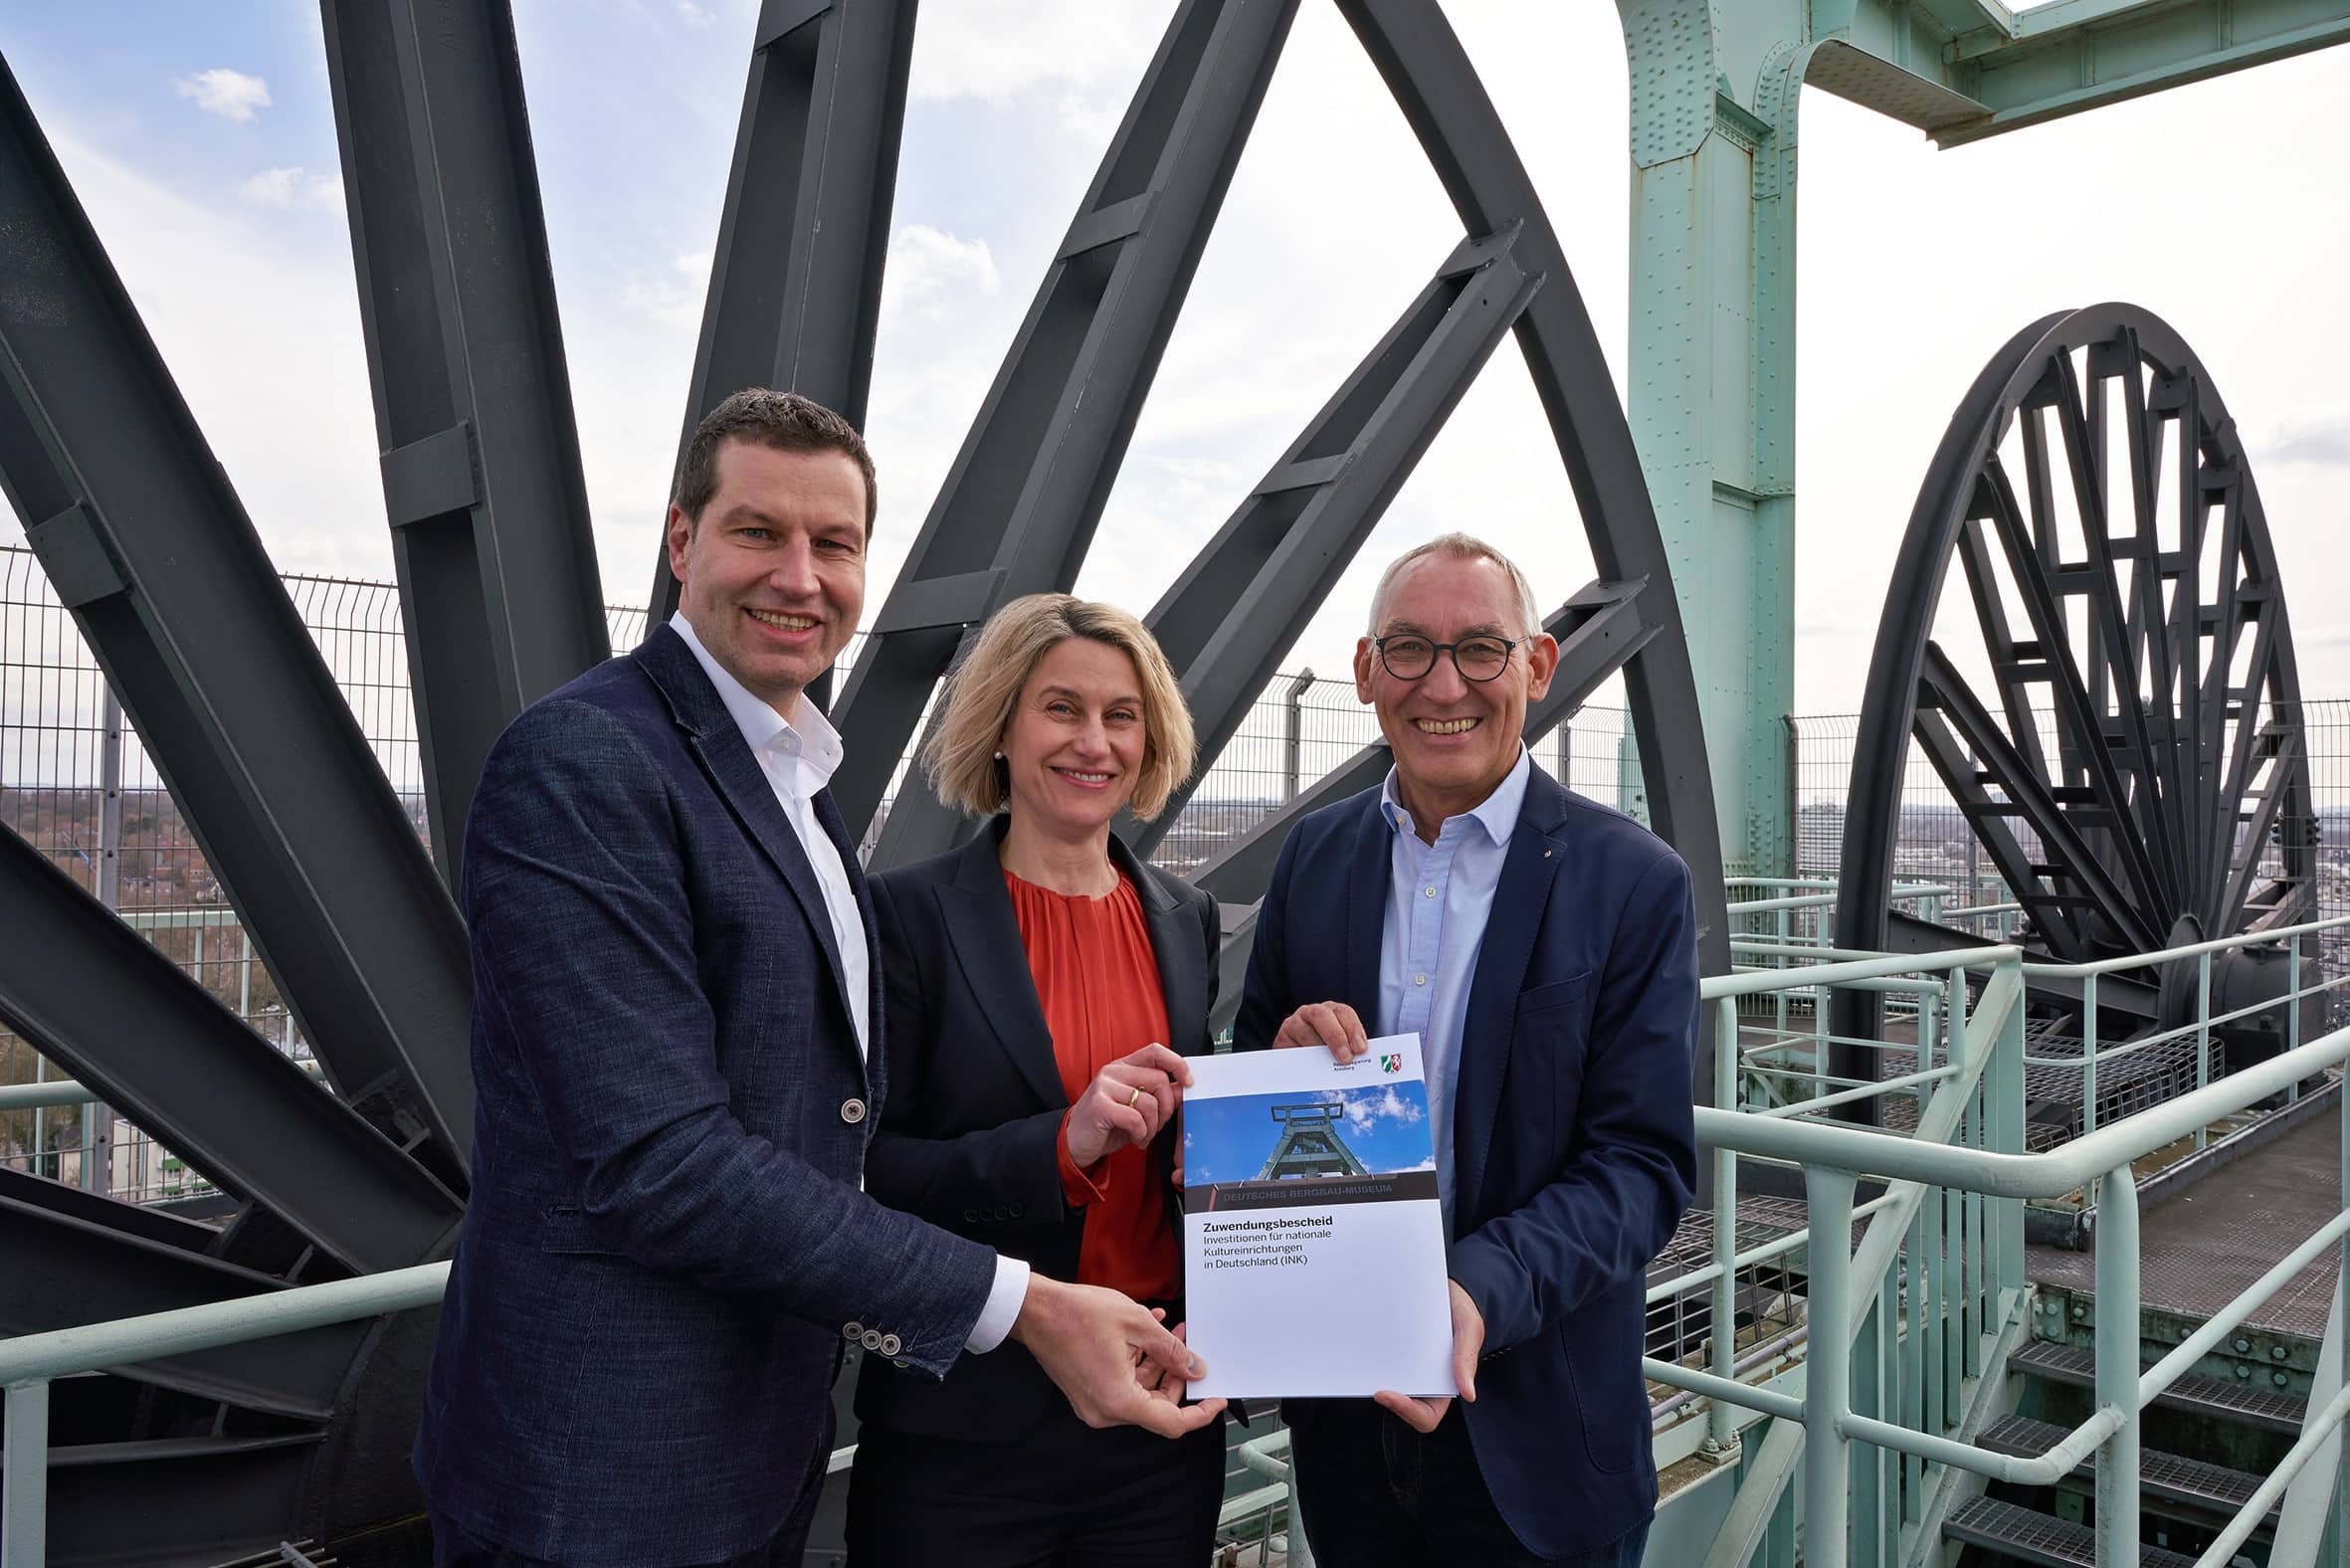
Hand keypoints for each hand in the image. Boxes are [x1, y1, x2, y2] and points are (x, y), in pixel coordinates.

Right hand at [1010, 1275, 1226, 1436]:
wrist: (1035, 1310)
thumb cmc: (1077, 1315)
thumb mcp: (1138, 1325)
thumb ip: (1172, 1350)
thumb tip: (1194, 1368)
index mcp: (1119, 1401)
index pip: (1172, 1423)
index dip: (1200, 1414)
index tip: (1216, 1400)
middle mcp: (1105, 1411)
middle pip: (1157, 1406)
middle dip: (1177, 1376)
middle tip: (1189, 1347)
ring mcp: (1094, 1403)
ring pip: (1140, 1392)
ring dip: (1158, 1364)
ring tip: (1170, 1330)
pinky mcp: (1087, 1391)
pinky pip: (1123, 1384)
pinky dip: (1138, 1363)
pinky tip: (1147, 1333)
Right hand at [1066, 1043, 1189, 1168]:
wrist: (1074, 1144)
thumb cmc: (1107, 1125)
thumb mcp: (1136, 1107)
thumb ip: (1158, 1095)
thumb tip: (1183, 1087)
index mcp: (1123, 1067)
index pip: (1156, 1051)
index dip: (1177, 1064)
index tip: (1188, 1083)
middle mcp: (1112, 1072)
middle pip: (1159, 1080)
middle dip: (1167, 1109)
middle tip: (1157, 1125)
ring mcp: (1104, 1087)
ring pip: (1149, 1102)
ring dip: (1153, 1127)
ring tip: (1143, 1136)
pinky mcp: (1099, 1106)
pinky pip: (1135, 1118)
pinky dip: (1141, 1134)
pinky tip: (1135, 1139)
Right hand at [1273, 1000, 1368, 1061]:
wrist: (1297, 1064)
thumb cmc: (1325, 1055)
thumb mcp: (1340, 1049)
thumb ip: (1349, 1051)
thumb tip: (1362, 1064)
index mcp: (1332, 1012)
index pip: (1343, 1013)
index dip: (1353, 1029)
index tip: (1360, 1049)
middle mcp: (1312, 1013)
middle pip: (1321, 1016)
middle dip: (1336, 1036)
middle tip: (1345, 1058)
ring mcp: (1294, 1024)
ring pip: (1305, 1032)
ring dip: (1317, 1048)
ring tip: (1327, 1066)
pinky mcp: (1281, 1039)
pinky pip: (1290, 1047)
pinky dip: (1301, 1058)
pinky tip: (1309, 1068)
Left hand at [1373, 1280, 1481, 1432]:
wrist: (1446, 1284)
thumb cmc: (1460, 1309)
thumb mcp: (1469, 1328)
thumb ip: (1466, 1358)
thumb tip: (1469, 1395)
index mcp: (1444, 1384)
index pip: (1425, 1416)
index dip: (1406, 1411)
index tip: (1384, 1393)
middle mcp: (1422, 1379)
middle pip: (1400, 1403)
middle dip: (1385, 1397)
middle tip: (1370, 1384)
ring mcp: (1404, 1365)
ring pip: (1384, 1382)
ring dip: (1371, 1377)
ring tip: (1359, 1359)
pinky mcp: (1390, 1349)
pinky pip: (1377, 1358)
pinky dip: (1367, 1355)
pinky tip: (1360, 1339)